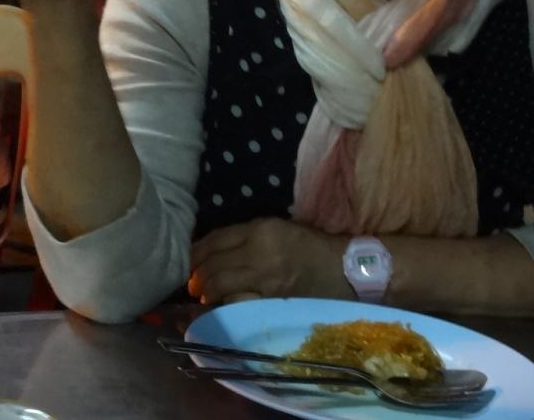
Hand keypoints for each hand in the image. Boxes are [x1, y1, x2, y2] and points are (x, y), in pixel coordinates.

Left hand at [188, 218, 351, 304]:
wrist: (344, 270)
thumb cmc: (310, 247)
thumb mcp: (278, 229)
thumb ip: (245, 236)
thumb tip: (212, 250)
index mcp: (261, 229)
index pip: (216, 239)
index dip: (197, 252)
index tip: (190, 260)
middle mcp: (259, 253)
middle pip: (213, 265)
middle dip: (197, 275)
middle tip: (193, 282)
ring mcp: (264, 280)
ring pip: (220, 286)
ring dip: (207, 291)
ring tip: (204, 294)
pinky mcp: (270, 301)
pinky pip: (236, 303)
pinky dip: (224, 304)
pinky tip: (222, 305)